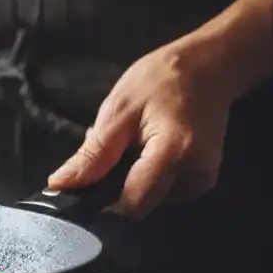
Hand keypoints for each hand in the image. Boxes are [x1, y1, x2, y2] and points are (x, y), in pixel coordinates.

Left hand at [48, 40, 240, 218]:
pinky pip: (163, 192)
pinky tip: (149, 149)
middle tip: (117, 148)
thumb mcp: (118, 110)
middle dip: (117, 185)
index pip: (132, 204)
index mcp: (174, 154)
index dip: (103, 198)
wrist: (210, 67)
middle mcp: (194, 177)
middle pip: (140, 204)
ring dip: (132, 179)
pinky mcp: (202, 182)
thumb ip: (93, 154)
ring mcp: (201, 182)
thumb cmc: (161, 80)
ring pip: (149, 200)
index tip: (88, 179)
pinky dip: (148, 177)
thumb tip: (62, 185)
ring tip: (135, 143)